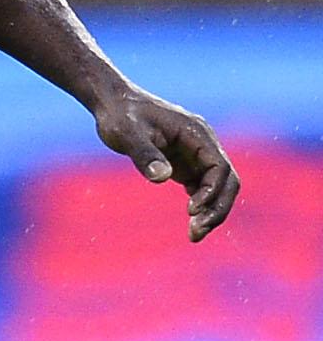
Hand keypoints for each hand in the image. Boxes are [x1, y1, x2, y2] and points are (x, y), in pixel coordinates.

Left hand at [92, 84, 238, 241]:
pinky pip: (203, 188)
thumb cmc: (120, 115)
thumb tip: (163, 177)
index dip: (211, 191)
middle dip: (217, 208)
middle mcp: (202, 144)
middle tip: (197, 233)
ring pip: (217, 187)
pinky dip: (201, 206)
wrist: (113, 104)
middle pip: (227, 180)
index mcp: (197, 133)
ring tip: (194, 236)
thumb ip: (145, 155)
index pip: (219, 166)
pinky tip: (191, 224)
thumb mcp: (128, 134)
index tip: (191, 210)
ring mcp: (195, 154)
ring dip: (211, 211)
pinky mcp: (185, 164)